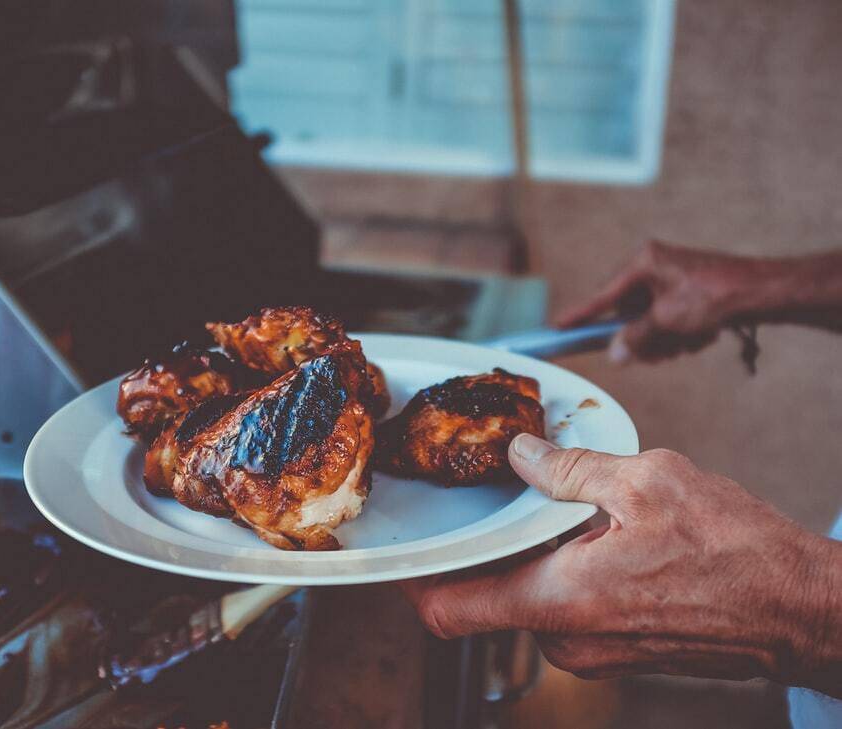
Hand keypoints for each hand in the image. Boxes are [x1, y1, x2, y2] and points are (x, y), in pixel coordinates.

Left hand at [400, 434, 841, 695]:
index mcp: (560, 599)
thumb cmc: (737, 554)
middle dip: (485, 547)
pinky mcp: (616, 647)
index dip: (414, 580)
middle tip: (493, 498)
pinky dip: (560, 569)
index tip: (400, 551)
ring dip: (530, 554)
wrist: (801, 610)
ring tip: (556, 507)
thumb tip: (523, 456)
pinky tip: (590, 532)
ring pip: (527, 598)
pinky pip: (563, 607)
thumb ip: (571, 470)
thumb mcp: (648, 481)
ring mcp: (592, 650)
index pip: (450, 608)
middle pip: (488, 594)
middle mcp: (567, 637)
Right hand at [555, 241, 762, 362]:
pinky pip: (670, 322)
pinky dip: (681, 335)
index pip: (601, 295)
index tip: (556, 327)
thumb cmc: (713, 297)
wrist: (762, 293)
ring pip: (650, 323)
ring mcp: (672, 281)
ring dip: (665, 339)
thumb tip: (615, 354)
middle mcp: (655, 268)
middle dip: (642, 337)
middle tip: (656, 350)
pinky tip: (701, 336)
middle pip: (628, 314)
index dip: (579, 315)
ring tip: (687, 341)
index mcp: (643, 263)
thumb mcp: (666, 321)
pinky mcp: (689, 293)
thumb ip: (635, 339)